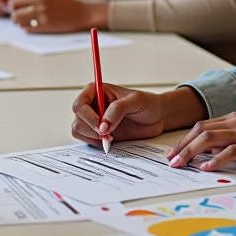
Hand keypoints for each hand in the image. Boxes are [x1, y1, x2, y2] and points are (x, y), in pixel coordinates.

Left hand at [10, 0, 106, 32]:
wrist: (81, 14)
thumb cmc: (63, 4)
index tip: (18, 4)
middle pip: (13, 4)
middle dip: (13, 10)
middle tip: (18, 14)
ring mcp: (42, 12)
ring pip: (16, 17)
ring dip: (17, 20)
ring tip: (22, 21)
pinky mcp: (45, 25)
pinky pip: (25, 28)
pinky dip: (26, 28)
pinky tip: (31, 26)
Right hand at [71, 82, 185, 146]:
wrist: (158, 117)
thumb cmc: (147, 103)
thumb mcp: (135, 101)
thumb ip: (117, 110)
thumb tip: (103, 125)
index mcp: (97, 92)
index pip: (80, 103)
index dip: (87, 116)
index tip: (100, 125)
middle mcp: (93, 106)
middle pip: (78, 119)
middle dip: (90, 128)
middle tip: (108, 133)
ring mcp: (95, 121)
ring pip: (79, 130)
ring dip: (93, 137)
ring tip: (111, 136)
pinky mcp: (100, 134)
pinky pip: (88, 141)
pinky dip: (96, 143)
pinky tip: (111, 140)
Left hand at [166, 113, 235, 171]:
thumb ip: (228, 142)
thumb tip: (208, 152)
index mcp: (232, 119)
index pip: (201, 127)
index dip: (185, 139)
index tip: (174, 152)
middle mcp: (235, 122)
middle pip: (200, 131)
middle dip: (182, 146)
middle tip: (170, 160)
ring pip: (209, 139)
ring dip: (191, 152)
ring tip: (180, 164)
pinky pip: (229, 151)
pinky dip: (215, 159)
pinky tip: (206, 167)